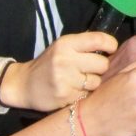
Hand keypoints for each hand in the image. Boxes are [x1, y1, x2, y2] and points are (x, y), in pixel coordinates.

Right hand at [0, 31, 117, 110]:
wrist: (23, 85)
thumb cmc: (49, 64)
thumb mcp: (62, 47)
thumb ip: (84, 45)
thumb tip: (111, 46)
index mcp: (66, 43)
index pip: (98, 40)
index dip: (111, 44)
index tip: (111, 49)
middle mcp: (65, 59)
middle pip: (102, 64)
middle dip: (100, 68)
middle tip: (92, 70)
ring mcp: (64, 79)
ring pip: (96, 82)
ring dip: (92, 83)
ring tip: (80, 82)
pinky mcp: (64, 96)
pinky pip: (86, 96)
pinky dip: (83, 95)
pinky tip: (73, 91)